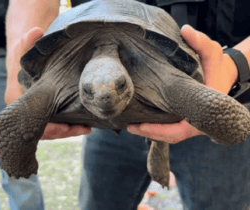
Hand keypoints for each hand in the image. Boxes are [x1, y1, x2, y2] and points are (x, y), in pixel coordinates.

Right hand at [5, 27, 90, 138]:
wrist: (22, 59)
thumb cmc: (23, 55)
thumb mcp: (24, 47)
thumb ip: (28, 42)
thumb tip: (36, 31)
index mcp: (16, 99)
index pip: (32, 121)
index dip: (49, 127)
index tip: (65, 127)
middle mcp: (22, 110)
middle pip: (43, 129)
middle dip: (63, 131)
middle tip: (82, 129)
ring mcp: (33, 113)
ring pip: (49, 130)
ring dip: (68, 131)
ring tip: (86, 128)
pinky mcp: (42, 112)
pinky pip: (54, 124)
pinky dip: (67, 126)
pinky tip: (82, 124)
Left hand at [127, 25, 237, 143]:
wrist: (224, 76)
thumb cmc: (218, 68)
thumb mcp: (213, 53)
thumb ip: (202, 43)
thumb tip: (186, 30)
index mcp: (203, 113)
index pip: (180, 129)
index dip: (160, 130)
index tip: (141, 126)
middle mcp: (197, 122)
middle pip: (171, 136)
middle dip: (150, 133)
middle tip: (130, 127)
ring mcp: (192, 123)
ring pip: (170, 134)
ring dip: (151, 132)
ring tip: (132, 126)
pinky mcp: (186, 119)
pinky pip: (171, 128)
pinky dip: (156, 127)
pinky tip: (142, 121)